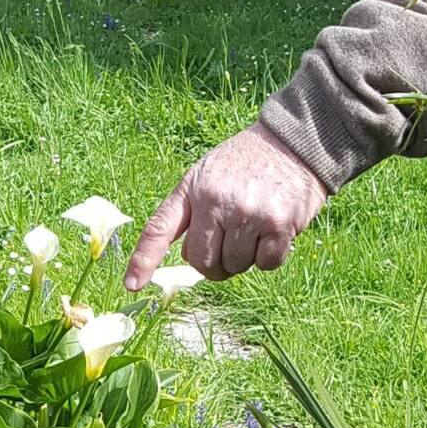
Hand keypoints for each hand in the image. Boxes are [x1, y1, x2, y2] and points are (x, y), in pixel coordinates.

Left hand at [124, 121, 328, 290]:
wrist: (295, 142)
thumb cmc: (246, 163)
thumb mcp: (207, 174)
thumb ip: (192, 211)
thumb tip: (189, 258)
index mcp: (194, 189)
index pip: (160, 228)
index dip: (143, 260)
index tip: (131, 285)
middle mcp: (217, 202)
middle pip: (203, 263)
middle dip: (214, 263)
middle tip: (230, 242)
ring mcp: (249, 214)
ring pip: (235, 266)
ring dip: (245, 257)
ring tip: (255, 226)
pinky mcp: (279, 225)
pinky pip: (265, 265)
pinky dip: (269, 257)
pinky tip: (273, 231)